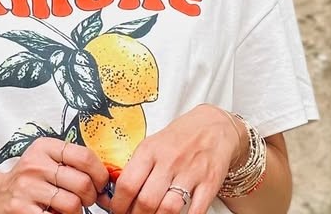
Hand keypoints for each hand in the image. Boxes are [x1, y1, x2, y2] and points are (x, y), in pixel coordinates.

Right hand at [0, 137, 109, 213]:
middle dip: (91, 197)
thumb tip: (108, 179)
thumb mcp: (46, 160)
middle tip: (86, 200)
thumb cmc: (30, 179)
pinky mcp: (22, 210)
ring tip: (69, 209)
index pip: (85, 156)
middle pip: (82, 183)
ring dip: (77, 212)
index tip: (102, 184)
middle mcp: (35, 165)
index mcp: (44, 147)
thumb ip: (71, 162)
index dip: (100, 174)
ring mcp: (27, 189)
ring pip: (73, 204)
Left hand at [101, 105, 241, 213]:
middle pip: (146, 201)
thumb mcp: (152, 144)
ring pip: (169, 209)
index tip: (117, 211)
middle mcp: (169, 161)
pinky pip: (196, 210)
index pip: (127, 184)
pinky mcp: (210, 182)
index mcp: (150, 150)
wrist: (213, 125)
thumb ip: (137, 167)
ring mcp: (191, 172)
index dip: (119, 205)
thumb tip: (117, 193)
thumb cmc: (179, 137)